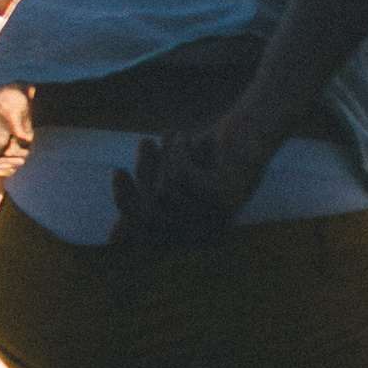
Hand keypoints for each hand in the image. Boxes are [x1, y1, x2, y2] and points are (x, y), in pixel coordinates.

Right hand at [109, 122, 271, 248]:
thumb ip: (149, 209)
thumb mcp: (177, 183)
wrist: (253, 126)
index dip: (130, 208)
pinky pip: (176, 176)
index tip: (116, 174)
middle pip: (151, 216)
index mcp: (203, 239)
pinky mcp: (221, 196)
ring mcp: (219, 218)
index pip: (152, 235)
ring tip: (175, 138)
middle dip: (144, 174)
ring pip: (162, 192)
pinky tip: (183, 136)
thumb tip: (114, 241)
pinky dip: (175, 150)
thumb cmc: (213, 155)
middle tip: (145, 143)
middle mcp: (212, 237)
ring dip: (164, 157)